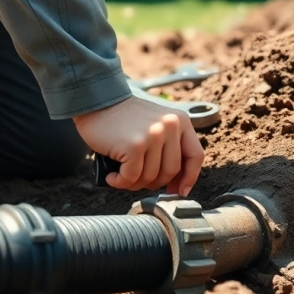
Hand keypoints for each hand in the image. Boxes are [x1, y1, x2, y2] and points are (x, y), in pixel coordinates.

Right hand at [73, 96, 203, 195]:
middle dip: (154, 182)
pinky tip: (112, 176)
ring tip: (122, 175)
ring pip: (151, 177)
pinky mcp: (135, 145)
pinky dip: (120, 182)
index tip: (179, 190)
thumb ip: (170, 148)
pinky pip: (132, 177)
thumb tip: (177, 185)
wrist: (98, 102)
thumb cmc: (124, 118)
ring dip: (133, 183)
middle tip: (137, 178)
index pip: (195, 156)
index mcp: (180, 121)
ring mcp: (153, 135)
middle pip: (171, 172)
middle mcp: (170, 126)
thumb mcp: (157, 125)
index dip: (189, 178)